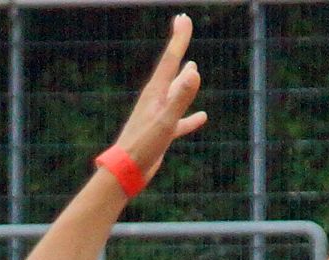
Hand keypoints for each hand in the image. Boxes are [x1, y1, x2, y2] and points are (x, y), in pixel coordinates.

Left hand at [108, 15, 207, 182]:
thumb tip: (193, 70)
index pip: (171, 59)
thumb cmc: (142, 146)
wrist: (126, 171)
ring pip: (175, 91)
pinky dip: (191, 117)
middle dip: (178, 47)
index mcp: (155, 93)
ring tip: (193, 66)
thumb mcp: (164, 121)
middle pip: (171, 68)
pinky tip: (203, 117)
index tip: (184, 19)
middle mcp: (156, 99)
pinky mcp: (161, 132)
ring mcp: (158, 115)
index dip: (179, 38)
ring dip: (184, 79)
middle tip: (183, 26)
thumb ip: (179, 97)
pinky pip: (180, 121)